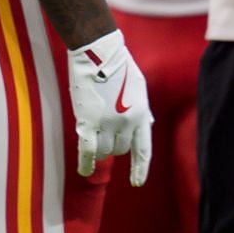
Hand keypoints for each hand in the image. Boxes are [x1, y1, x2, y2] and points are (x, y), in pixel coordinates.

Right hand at [66, 29, 152, 184]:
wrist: (98, 50)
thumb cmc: (118, 66)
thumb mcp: (138, 87)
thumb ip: (142, 110)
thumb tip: (149, 126)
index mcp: (141, 114)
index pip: (143, 150)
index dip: (140, 168)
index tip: (137, 182)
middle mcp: (127, 122)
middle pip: (120, 150)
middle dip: (114, 145)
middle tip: (105, 132)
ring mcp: (107, 123)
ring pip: (104, 150)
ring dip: (99, 148)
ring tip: (93, 136)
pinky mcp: (88, 121)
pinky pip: (87, 150)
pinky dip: (86, 163)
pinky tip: (84, 171)